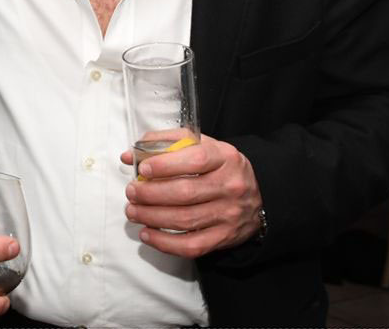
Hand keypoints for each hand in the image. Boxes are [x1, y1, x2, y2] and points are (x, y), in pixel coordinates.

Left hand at [121, 134, 262, 258]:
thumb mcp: (201, 145)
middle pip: (185, 193)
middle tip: (131, 192)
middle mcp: (230, 186)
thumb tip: (130, 155)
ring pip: (184, 220)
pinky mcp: (224, 238)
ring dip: (151, 217)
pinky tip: (147, 233)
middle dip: (150, 194)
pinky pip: (191, 245)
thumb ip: (165, 144)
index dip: (165, 165)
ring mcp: (229, 214)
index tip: (142, 169)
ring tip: (132, 211)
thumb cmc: (219, 167)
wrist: (259, 195)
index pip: (195, 160)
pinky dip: (164, 242)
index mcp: (224, 158)